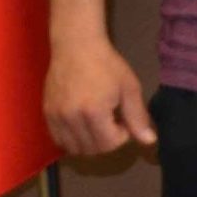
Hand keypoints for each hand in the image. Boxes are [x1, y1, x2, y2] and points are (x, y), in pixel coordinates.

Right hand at [43, 36, 154, 154]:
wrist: (76, 46)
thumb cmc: (107, 64)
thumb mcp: (129, 88)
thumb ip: (138, 117)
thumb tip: (150, 141)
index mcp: (93, 112)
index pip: (108, 144)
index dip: (121, 137)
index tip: (124, 121)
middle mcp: (71, 118)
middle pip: (91, 149)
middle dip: (107, 140)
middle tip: (113, 121)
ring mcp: (55, 116)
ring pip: (74, 148)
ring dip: (90, 142)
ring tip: (98, 122)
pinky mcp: (46, 113)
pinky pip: (59, 139)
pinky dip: (73, 139)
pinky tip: (83, 123)